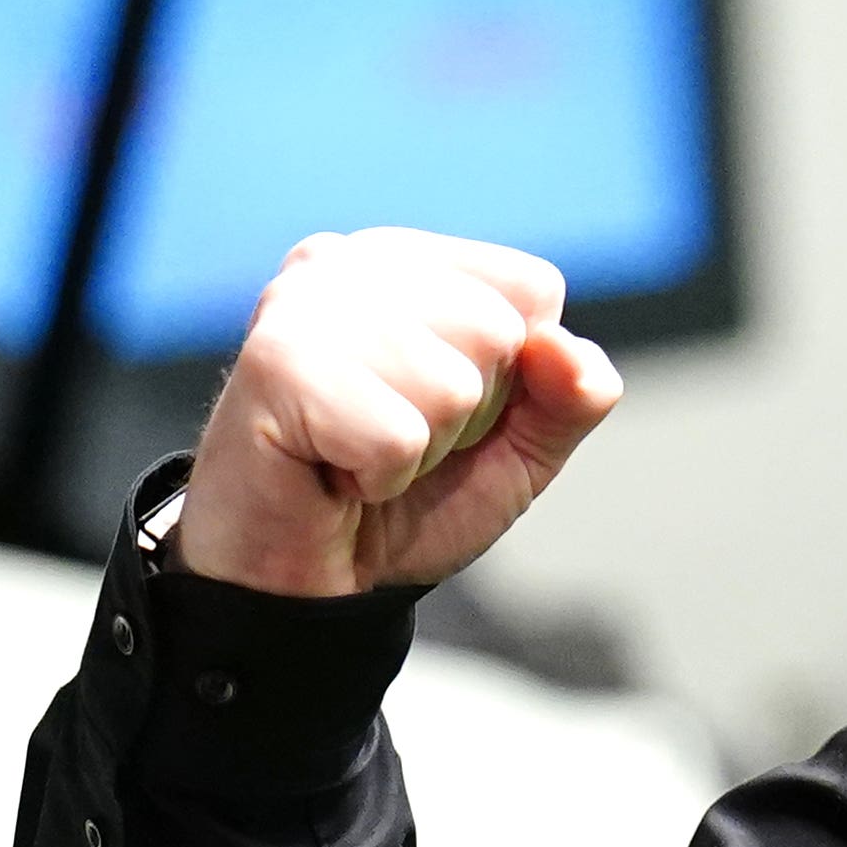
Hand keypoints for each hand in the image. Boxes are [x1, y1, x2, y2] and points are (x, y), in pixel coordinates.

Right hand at [173, 228, 624, 598]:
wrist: (302, 585)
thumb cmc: (398, 503)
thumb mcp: (516, 452)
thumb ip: (570, 398)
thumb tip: (569, 353)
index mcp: (407, 261)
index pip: (534, 291)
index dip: (513, 379)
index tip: (437, 411)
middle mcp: (348, 262)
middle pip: (498, 332)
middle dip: (465, 418)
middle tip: (391, 441)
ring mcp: (304, 304)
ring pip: (452, 386)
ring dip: (419, 453)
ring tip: (355, 456)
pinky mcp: (275, 362)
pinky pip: (398, 436)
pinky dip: (378, 479)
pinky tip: (328, 473)